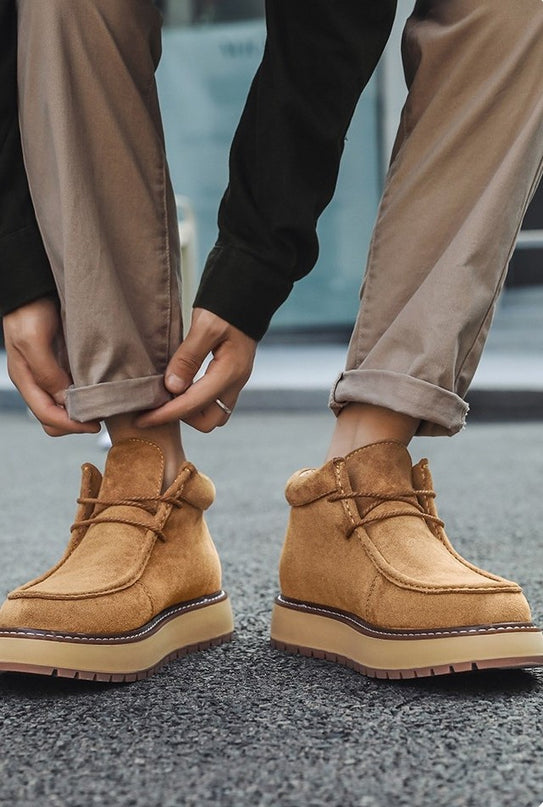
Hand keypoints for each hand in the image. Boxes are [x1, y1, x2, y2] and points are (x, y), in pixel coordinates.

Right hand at [3, 297, 100, 436]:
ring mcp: (51, 376)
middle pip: (54, 418)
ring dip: (83, 410)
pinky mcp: (63, 366)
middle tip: (101, 415)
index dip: (70, 425)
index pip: (46, 416)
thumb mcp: (34, 342)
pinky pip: (74, 390)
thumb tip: (64, 400)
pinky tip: (102, 390)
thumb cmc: (29, 312)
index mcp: (26, 381)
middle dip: (76, 422)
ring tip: (104, 405)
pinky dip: (87, 395)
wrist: (34, 290)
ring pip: (65, 406)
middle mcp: (38, 382)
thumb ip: (47, 373)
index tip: (94, 425)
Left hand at [136, 308, 256, 431]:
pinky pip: (213, 400)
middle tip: (158, 402)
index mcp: (229, 372)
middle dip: (182, 417)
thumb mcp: (205, 326)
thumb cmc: (226, 306)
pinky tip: (179, 386)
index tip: (142, 419)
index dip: (164, 415)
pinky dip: (194, 401)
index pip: (193, 405)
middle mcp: (235, 382)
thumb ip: (188, 358)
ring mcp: (235, 381)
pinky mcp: (231, 376)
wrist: (249, 293)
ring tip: (167, 394)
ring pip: (212, 413)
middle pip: (208, 421)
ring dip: (189, 410)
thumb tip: (172, 387)